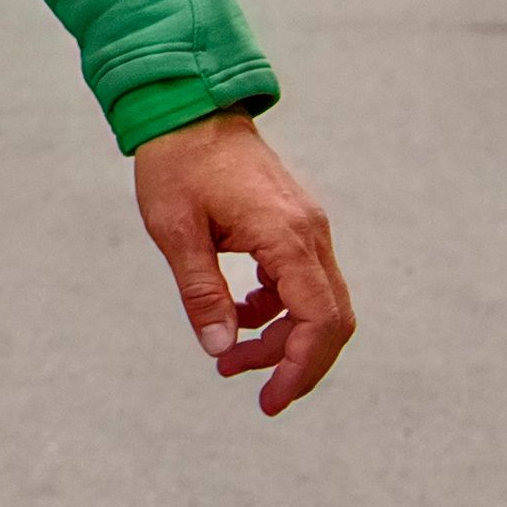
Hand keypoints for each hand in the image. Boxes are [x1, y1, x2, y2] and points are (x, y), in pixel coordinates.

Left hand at [128, 110, 354, 413]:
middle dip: (296, 363)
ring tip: (229, 357)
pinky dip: (277, 310)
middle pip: (330, 320)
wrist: (188, 106)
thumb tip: (219, 349)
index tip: (271, 400)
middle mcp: (310, 233)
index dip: (301, 369)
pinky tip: (238, 316)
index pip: (318, 320)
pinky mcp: (295, 225)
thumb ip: (201, 292)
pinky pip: (302, 283)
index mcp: (285, 235)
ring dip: (281, 339)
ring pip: (317, 304)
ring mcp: (307, 228)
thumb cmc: (177, 162)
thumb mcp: (176, 230)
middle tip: (252, 389)